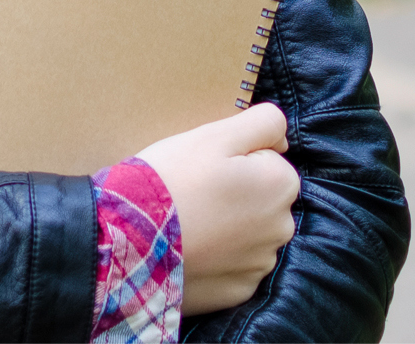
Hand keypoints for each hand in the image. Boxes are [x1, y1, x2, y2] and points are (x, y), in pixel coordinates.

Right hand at [137, 102, 298, 315]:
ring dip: (229, 227)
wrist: (131, 239)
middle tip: (195, 192)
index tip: (206, 166)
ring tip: (189, 221)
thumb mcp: (214, 135)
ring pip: (249, 234)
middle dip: (238, 194)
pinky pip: (234, 266)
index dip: (237, 159)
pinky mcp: (240, 291)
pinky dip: (217, 257)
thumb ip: (261, 122)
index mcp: (281, 185)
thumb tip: (283, 138)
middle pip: (263, 199)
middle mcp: (282, 228)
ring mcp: (261, 264)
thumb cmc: (172, 179)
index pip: (270, 161)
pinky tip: (190, 248)